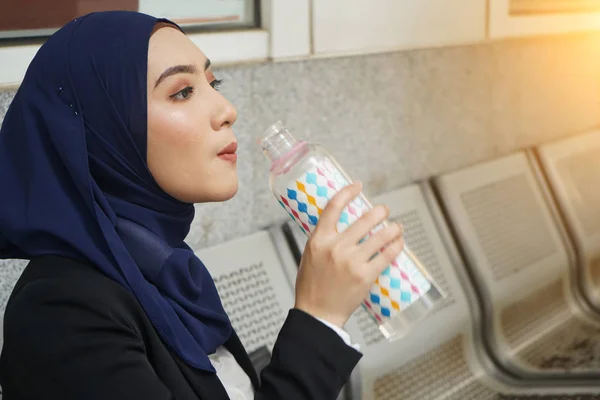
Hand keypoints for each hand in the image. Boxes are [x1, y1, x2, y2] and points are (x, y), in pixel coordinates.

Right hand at [294, 182, 403, 327]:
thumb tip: (340, 225)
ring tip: (397, 227)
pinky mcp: (365, 276)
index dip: (348, 192)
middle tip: (384, 210)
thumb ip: (324, 239)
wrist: (317, 313)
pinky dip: (396, 246)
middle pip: (364, 219)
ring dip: (393, 228)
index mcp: (318, 240)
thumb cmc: (312, 285)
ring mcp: (352, 262)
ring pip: (380, 236)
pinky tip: (399, 242)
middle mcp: (335, 247)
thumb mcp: (310, 255)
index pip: (333, 207)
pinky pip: (387, 255)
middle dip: (379, 211)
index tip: (358, 186)